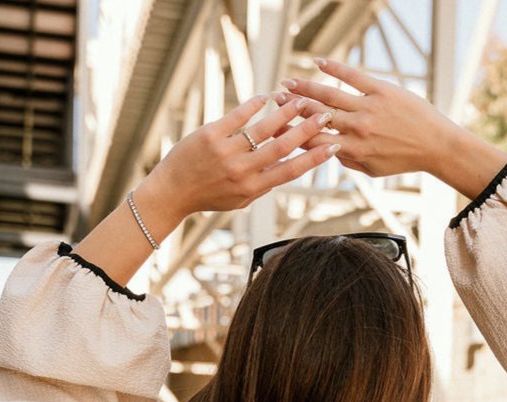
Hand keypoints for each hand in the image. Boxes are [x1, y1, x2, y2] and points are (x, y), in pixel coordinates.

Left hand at [138, 93, 340, 221]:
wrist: (173, 191)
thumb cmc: (209, 196)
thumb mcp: (240, 199)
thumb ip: (263, 184)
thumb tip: (287, 168)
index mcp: (252, 188)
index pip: (290, 171)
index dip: (314, 159)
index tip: (333, 147)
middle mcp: (242, 171)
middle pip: (282, 148)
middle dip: (306, 130)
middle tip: (325, 116)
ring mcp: (226, 152)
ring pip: (262, 130)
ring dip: (284, 114)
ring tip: (300, 101)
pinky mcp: (211, 135)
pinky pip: (237, 117)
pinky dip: (253, 105)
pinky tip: (266, 97)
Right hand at [270, 56, 456, 177]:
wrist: (436, 144)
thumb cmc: (404, 159)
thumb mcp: (374, 170)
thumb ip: (350, 162)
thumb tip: (329, 153)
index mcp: (354, 151)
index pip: (315, 141)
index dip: (294, 133)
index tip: (278, 127)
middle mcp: (358, 130)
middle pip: (317, 116)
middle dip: (293, 107)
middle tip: (276, 99)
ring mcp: (369, 108)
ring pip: (330, 96)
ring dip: (306, 88)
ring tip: (288, 83)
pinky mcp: (381, 91)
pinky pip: (353, 76)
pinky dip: (334, 68)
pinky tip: (318, 62)